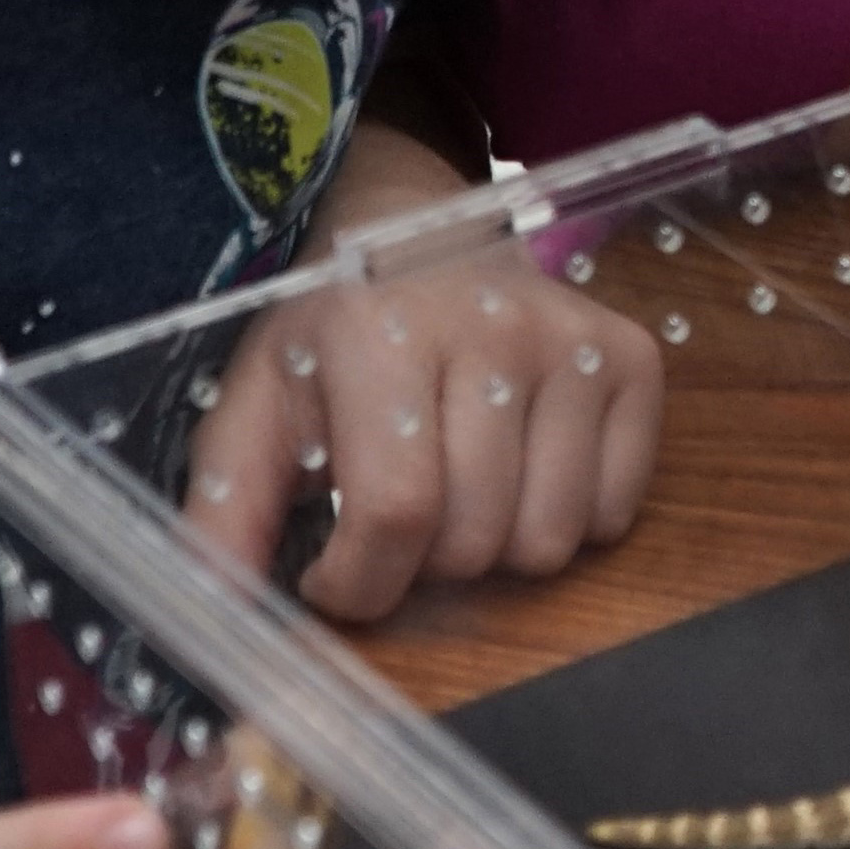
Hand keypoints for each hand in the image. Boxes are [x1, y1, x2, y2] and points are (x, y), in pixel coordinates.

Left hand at [186, 244, 664, 623]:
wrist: (427, 235)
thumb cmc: (335, 334)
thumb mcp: (259, 404)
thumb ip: (228, 508)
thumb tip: (218, 612)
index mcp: (378, 333)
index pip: (395, 511)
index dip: (360, 581)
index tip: (334, 576)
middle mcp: (489, 329)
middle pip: (474, 540)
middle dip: (422, 567)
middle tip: (397, 519)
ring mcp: (572, 344)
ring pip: (549, 542)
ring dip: (497, 551)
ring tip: (460, 494)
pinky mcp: (631, 360)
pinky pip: (614, 513)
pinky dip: (567, 520)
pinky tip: (524, 471)